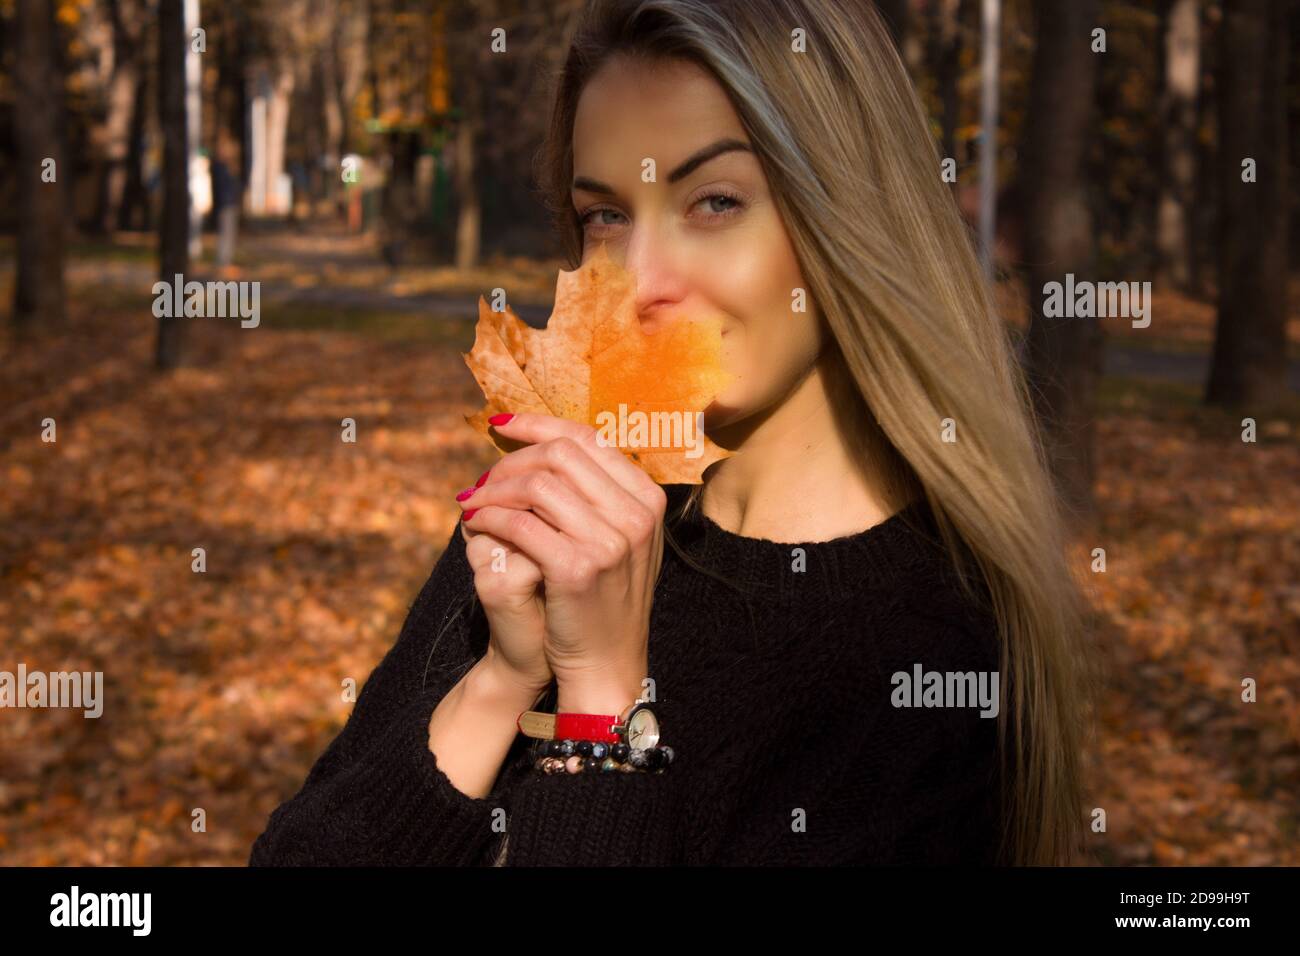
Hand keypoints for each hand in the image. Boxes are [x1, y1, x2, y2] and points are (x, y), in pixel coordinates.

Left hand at [457, 412, 666, 714]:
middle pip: (561, 454)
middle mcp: (635, 515)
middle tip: (484, 477)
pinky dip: (491, 517)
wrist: (608, 663)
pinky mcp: (578, 567)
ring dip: (495, 488)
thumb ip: (600, 495)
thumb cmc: (604, 600)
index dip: (539, 424)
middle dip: (512, 459)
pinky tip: (476, 523)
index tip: (502, 425)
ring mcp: (610, 541)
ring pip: (537, 485)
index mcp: (647, 499)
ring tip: (474, 501)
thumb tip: (553, 445)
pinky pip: (521, 524)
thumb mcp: (621, 540)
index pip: (588, 438)